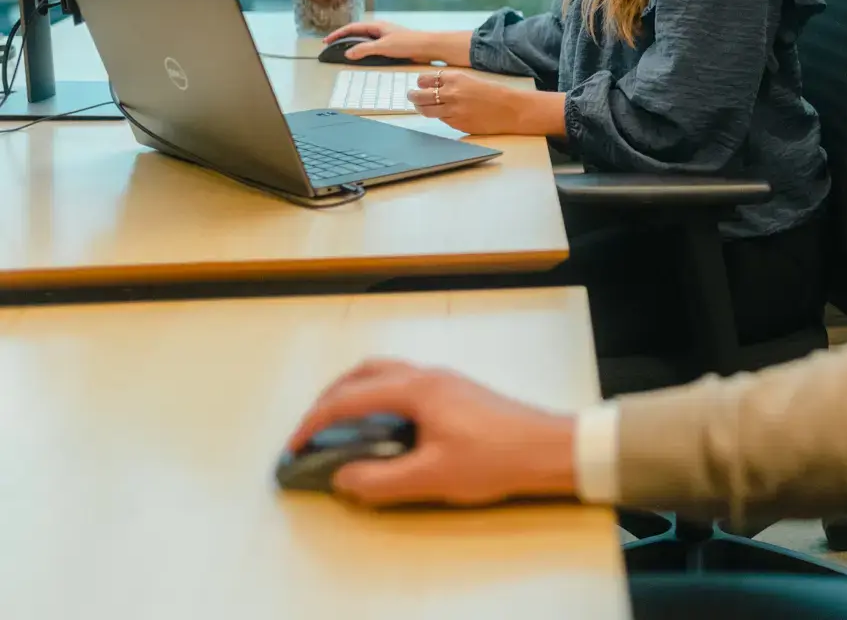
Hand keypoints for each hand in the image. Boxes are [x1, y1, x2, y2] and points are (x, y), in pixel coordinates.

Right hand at [286, 360, 576, 507]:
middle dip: (331, 397)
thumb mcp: (432, 477)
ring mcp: (443, 380)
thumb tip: (342, 477)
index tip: (294, 447)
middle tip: (311, 429)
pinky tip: (383, 427)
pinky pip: (403, 384)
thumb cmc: (492, 459)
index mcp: (416, 389)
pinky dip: (379, 398)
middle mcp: (426, 375)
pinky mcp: (455, 392)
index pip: (350, 398)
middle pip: (365, 373)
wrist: (546, 448)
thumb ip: (381, 480)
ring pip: (385, 374)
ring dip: (356, 394)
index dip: (315, 422)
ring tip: (341, 427)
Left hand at [409, 69, 564, 136]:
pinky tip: (443, 114)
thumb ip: (452, 83)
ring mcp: (453, 110)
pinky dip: (440, 116)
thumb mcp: (471, 80)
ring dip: (421, 108)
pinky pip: (441, 120)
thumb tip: (434, 88)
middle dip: (413, 96)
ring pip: (426, 110)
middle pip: (421, 95)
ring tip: (419, 106)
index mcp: (456, 78)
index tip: (420, 84)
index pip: (426, 79)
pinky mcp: (457, 124)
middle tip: (412, 96)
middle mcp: (451, 93)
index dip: (420, 82)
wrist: (511, 110)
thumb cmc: (495, 93)